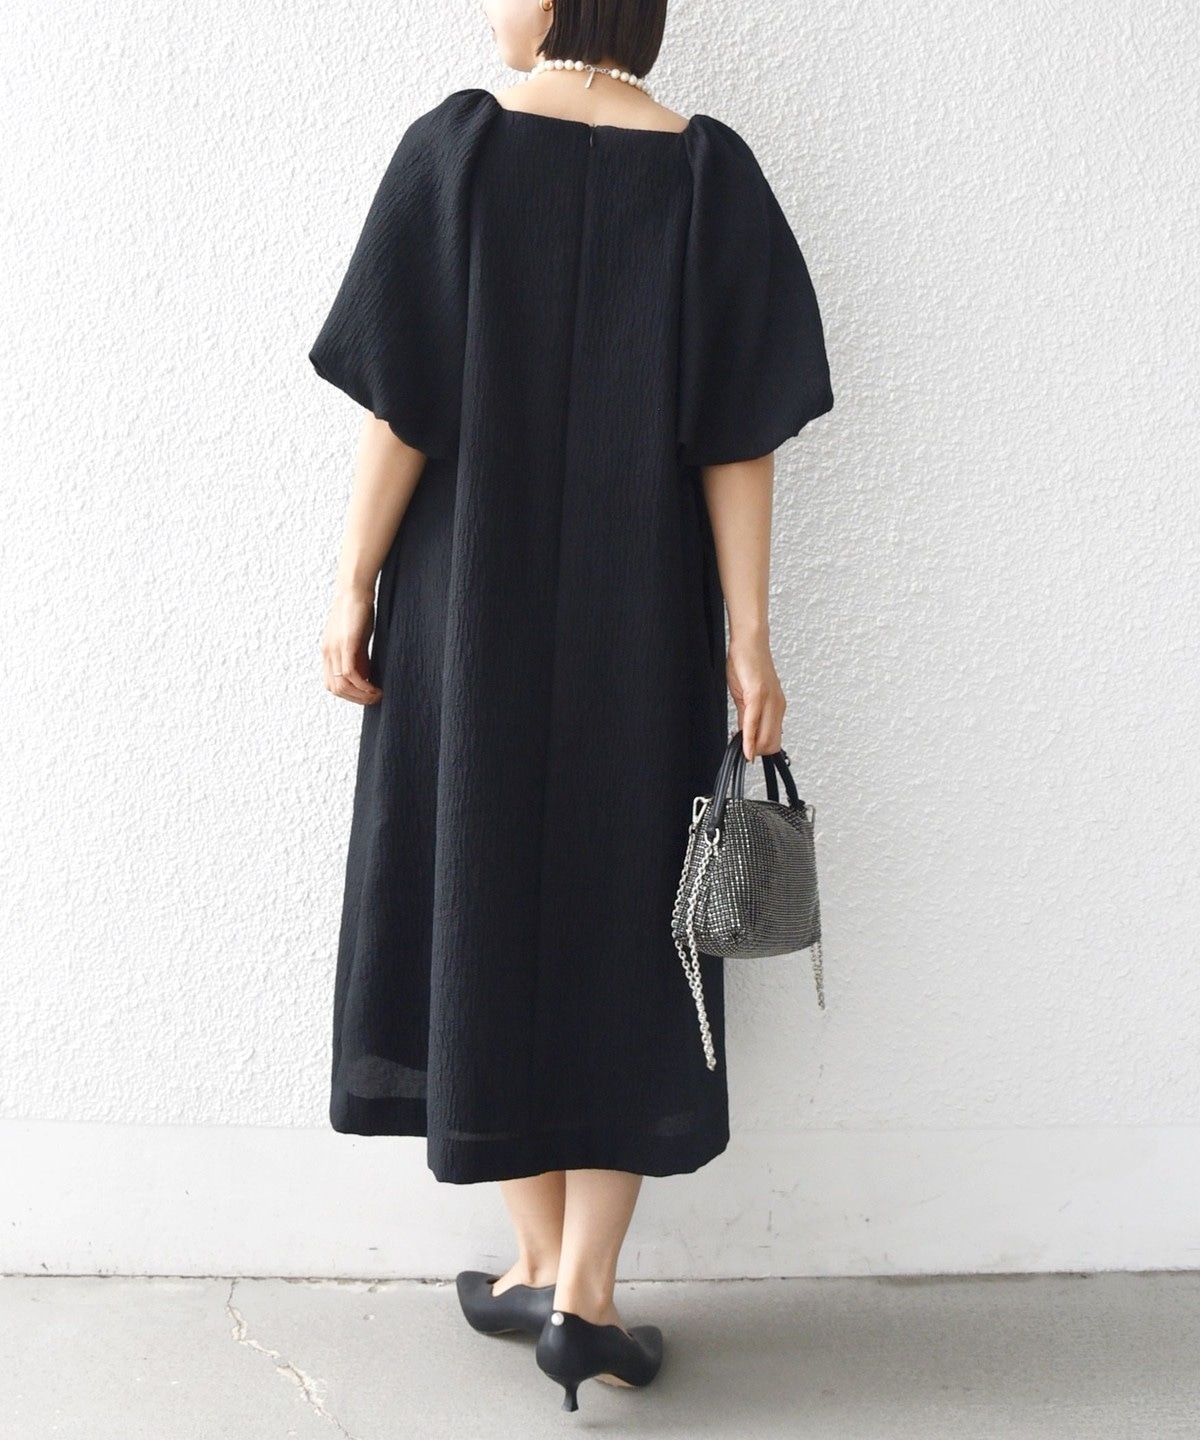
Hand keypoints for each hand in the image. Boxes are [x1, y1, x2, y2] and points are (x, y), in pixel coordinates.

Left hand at [321, 587, 382, 704]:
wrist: (355, 589)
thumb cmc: (358, 611)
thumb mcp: (356, 639)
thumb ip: (358, 657)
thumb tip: (366, 677)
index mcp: (328, 652)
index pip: (332, 684)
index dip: (349, 694)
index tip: (366, 695)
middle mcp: (327, 653)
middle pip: (335, 688)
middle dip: (355, 699)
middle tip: (374, 699)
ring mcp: (334, 649)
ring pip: (342, 685)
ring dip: (360, 695)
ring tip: (377, 696)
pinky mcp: (346, 644)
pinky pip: (349, 673)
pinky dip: (363, 685)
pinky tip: (375, 687)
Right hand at [726, 634, 785, 760]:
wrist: (749, 642)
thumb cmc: (747, 663)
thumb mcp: (746, 696)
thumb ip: (747, 717)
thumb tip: (745, 735)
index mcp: (775, 706)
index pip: (773, 739)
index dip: (759, 749)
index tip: (747, 752)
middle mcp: (777, 705)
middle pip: (771, 744)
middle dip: (756, 753)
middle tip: (743, 752)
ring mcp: (769, 701)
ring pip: (766, 739)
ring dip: (752, 748)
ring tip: (741, 747)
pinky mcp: (757, 695)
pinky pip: (754, 723)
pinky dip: (749, 739)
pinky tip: (744, 748)